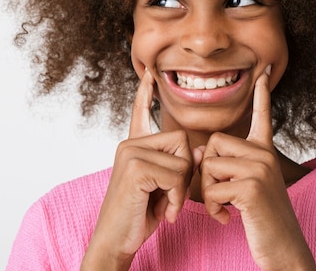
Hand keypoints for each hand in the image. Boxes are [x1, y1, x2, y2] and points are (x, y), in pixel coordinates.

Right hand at [81, 69, 193, 270]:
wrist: (116, 241)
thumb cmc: (139, 215)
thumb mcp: (164, 188)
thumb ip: (178, 166)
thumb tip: (198, 149)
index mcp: (134, 146)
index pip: (141, 113)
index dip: (145, 93)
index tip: (149, 74)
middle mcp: (130, 144)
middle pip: (182, 140)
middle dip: (185, 173)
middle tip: (170, 197)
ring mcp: (131, 153)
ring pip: (182, 160)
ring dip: (181, 190)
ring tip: (166, 206)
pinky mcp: (135, 168)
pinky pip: (176, 175)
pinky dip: (177, 198)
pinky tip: (164, 211)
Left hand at [199, 68, 315, 270]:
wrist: (283, 248)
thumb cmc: (262, 219)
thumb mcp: (246, 187)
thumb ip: (227, 166)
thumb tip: (200, 151)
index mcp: (264, 153)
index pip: (262, 117)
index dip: (261, 95)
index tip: (263, 71)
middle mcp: (264, 155)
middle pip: (214, 144)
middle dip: (206, 171)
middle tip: (219, 194)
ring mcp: (260, 169)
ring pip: (209, 165)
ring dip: (207, 192)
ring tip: (224, 208)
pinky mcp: (252, 188)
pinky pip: (212, 189)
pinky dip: (212, 208)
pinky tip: (226, 219)